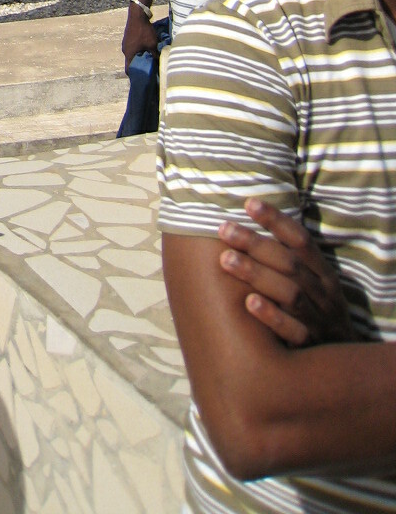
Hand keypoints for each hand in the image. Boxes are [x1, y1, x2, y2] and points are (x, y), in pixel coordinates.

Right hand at [120, 5, 158, 70]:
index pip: (128, 70)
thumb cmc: (144, 31)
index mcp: (129, 54)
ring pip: (132, 54)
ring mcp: (126, 43)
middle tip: (147, 68)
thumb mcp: (152, 44)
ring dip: (138, 56)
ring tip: (148, 57)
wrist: (137, 15)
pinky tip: (146, 47)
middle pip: (130, 62)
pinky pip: (132, 47)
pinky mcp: (128, 37)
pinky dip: (138, 49)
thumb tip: (159, 61)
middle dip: (138, 66)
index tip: (141, 78)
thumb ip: (154, 54)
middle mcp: (125, 49)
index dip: (134, 75)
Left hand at [218, 198, 356, 347]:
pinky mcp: (311, 347)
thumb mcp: (313, 285)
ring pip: (290, 293)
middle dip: (256, 244)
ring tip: (226, 260)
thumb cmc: (316, 313)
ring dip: (257, 274)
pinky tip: (249, 303)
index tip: (249, 203)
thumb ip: (288, 260)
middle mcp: (324, 294)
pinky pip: (294, 332)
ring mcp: (319, 321)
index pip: (301, 240)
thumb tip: (248, 222)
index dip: (277, 220)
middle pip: (290, 264)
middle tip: (224, 228)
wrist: (344, 365)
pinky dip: (273, 317)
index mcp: (324, 274)